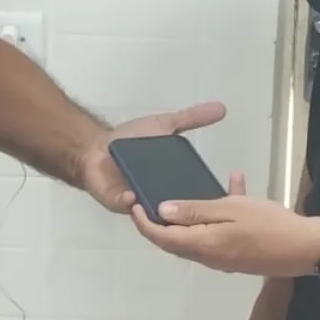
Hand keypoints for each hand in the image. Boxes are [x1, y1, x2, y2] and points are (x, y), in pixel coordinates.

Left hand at [78, 101, 226, 212]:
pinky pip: (124, 205)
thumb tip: (221, 108)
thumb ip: (192, 118)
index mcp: (172, 181)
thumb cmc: (131, 140)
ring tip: (164, 204)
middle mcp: (158, 195)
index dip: (206, 194)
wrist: (98, 145)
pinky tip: (132, 195)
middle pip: (175, 206)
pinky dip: (128, 201)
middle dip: (185, 206)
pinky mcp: (116, 201)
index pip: (193, 192)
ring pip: (151, 211)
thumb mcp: (165, 124)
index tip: (222, 194)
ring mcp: (137, 200)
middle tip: (196, 205)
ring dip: (157, 208)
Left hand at [130, 172, 319, 275]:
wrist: (306, 249)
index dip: (144, 223)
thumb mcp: (230, 210)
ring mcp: (223, 258)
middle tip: (151, 196)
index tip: (134, 204)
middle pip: (174, 240)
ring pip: (195, 234)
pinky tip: (235, 183)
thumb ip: (195, 211)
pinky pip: (217, 232)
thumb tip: (161, 212)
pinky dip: (216, 214)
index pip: (162, 238)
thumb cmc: (268, 225)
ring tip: (190, 187)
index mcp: (202, 245)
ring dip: (190, 214)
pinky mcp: (238, 254)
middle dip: (160, 221)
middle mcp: (208, 256)